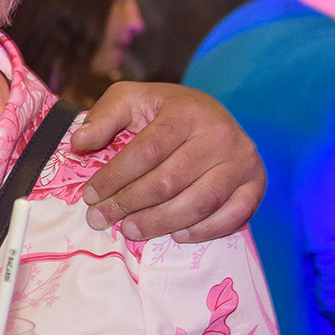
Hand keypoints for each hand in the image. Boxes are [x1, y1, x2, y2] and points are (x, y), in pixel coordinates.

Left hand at [72, 82, 265, 243]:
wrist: (210, 115)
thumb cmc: (164, 112)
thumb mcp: (131, 100)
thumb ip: (103, 116)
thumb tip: (79, 142)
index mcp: (188, 111)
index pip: (147, 152)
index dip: (114, 177)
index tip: (89, 195)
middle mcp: (220, 134)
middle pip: (169, 181)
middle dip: (128, 204)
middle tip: (101, 219)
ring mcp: (242, 160)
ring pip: (198, 203)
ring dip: (160, 223)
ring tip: (131, 230)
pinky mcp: (255, 183)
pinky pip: (231, 217)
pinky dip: (203, 231)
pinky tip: (177, 235)